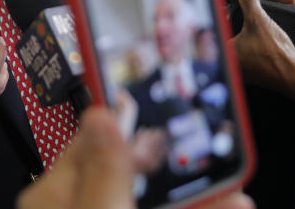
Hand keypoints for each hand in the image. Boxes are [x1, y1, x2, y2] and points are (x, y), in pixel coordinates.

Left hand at [17, 107, 253, 208]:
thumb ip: (102, 173)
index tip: (168, 97)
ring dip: (197, 200)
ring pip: (152, 206)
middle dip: (180, 165)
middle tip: (220, 155)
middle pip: (135, 176)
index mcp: (57, 196)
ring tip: (237, 197)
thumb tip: (104, 114)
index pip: (98, 138)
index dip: (133, 115)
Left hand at [233, 0, 294, 101]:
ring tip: (256, 32)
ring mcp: (238, 68)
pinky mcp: (248, 71)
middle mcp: (228, 62)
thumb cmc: (276, 54)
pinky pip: (245, 52)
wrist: (294, 75)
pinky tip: (260, 42)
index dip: (223, 15)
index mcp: (225, 50)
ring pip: (237, 43)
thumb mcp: (260, 20)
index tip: (229, 10)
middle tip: (247, 21)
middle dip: (234, 24)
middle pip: (226, 34)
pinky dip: (251, 44)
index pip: (216, 26)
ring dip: (243, 34)